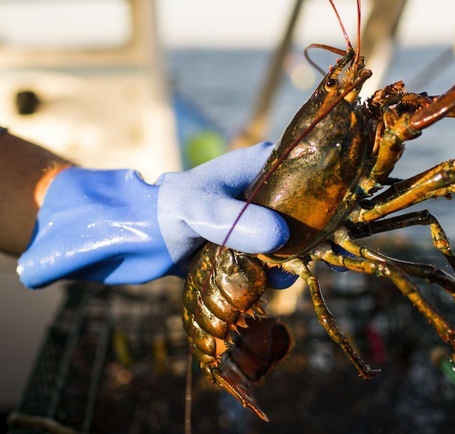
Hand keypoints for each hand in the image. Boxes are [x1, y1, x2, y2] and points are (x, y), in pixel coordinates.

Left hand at [17, 142, 293, 288]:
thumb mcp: (196, 210)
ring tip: (290, 274)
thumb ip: (234, 221)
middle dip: (307, 231)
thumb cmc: (156, 212)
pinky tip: (271, 288)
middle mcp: (250, 195)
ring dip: (288, 257)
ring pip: (279, 239)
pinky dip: (266, 276)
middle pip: (294, 208)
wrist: (119, 240)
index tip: (336, 209)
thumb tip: (280, 239)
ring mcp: (241, 224)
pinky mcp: (231, 250)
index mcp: (248, 169)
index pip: (296, 167)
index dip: (319, 185)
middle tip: (317, 252)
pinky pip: (258, 262)